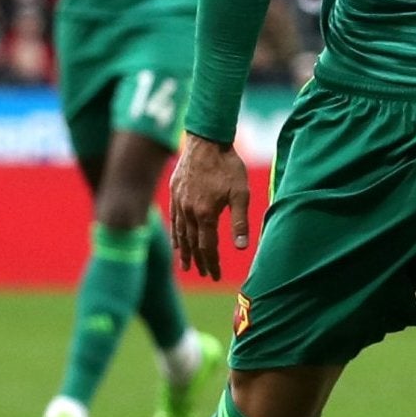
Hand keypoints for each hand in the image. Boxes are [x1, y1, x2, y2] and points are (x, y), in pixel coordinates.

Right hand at [171, 133, 250, 280]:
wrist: (206, 141)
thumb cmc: (228, 166)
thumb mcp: (240, 193)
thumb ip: (240, 222)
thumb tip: (241, 248)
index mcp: (205, 214)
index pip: (207, 247)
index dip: (212, 263)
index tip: (215, 275)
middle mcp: (188, 212)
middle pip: (192, 244)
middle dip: (199, 261)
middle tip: (204, 274)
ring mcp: (179, 202)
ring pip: (180, 233)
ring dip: (184, 252)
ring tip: (186, 266)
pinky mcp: (174, 193)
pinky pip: (173, 219)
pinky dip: (175, 234)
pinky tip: (177, 240)